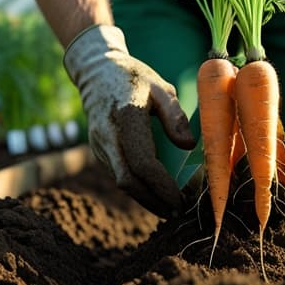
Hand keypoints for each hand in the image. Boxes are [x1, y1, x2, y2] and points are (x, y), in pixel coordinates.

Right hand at [64, 25, 195, 217]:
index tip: (181, 199)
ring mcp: (99, 145)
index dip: (161, 185)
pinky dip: (137, 188)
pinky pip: (118, 175)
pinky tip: (156, 194)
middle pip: (128, 180)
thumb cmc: (134, 77)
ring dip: (146, 198)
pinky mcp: (99, 151)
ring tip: (172, 207)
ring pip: (121, 182)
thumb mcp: (160, 87)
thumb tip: (188, 145)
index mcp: (125, 117)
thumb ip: (174, 116)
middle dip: (153, 201)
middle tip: (179, 212)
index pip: (142, 162)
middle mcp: (107, 135)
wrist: (96, 72)